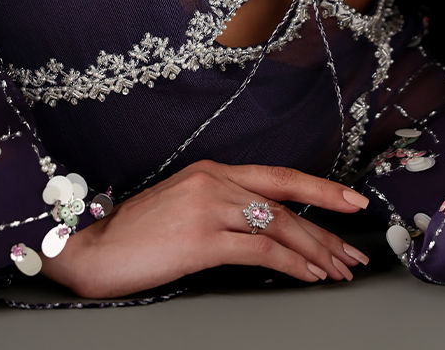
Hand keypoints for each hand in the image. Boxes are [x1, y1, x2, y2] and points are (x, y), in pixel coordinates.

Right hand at [40, 159, 371, 298]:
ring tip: (338, 269)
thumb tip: (261, 230)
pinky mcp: (200, 238)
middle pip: (287, 198)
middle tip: (356, 246)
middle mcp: (214, 181)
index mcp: (212, 170)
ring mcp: (208, 207)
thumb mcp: (182, 208)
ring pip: (279, 226)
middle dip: (329, 223)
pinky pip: (258, 252)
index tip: (351, 200)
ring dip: (316, 250)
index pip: (278, 176)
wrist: (88, 247)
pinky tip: (308, 275)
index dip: (320, 188)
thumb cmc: (132, 235)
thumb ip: (220, 210)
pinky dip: (290, 264)